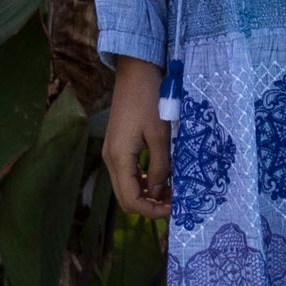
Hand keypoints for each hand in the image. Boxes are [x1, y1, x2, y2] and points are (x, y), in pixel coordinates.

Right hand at [102, 56, 171, 217]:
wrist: (136, 73)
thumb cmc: (150, 100)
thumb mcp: (160, 135)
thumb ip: (160, 167)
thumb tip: (159, 193)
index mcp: (119, 158)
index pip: (131, 200)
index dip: (152, 211)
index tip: (175, 209)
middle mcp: (111, 160)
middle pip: (125, 198)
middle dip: (149, 206)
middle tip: (174, 204)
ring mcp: (112, 153)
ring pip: (126, 187)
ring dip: (147, 195)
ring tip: (171, 192)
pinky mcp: (117, 147)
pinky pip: (128, 174)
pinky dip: (143, 182)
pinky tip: (162, 178)